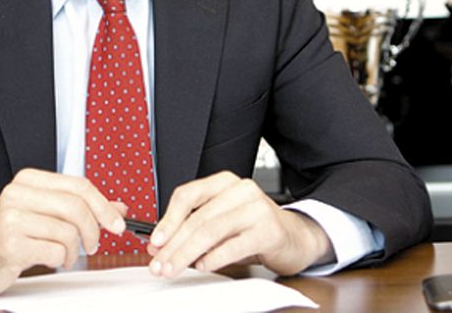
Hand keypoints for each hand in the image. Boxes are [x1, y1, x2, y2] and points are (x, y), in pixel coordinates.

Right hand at [0, 169, 125, 296]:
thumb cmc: (10, 234)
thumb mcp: (44, 213)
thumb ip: (79, 207)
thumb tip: (118, 208)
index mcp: (29, 180)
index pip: (78, 185)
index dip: (103, 206)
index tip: (116, 224)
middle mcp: (17, 193)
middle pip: (75, 207)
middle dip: (93, 230)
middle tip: (93, 245)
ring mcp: (11, 218)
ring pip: (67, 232)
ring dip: (73, 251)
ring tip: (65, 256)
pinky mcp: (9, 244)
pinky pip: (54, 252)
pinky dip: (60, 261)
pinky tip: (51, 261)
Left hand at [145, 171, 333, 277]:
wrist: (296, 237)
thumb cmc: (254, 228)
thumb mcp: (222, 223)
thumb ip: (193, 229)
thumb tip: (160, 245)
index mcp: (225, 183)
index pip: (188, 194)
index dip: (168, 218)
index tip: (155, 241)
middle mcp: (241, 190)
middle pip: (197, 217)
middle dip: (174, 244)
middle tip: (159, 264)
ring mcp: (256, 208)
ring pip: (212, 230)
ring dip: (187, 253)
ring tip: (174, 268)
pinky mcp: (269, 230)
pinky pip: (234, 245)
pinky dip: (214, 257)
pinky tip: (202, 265)